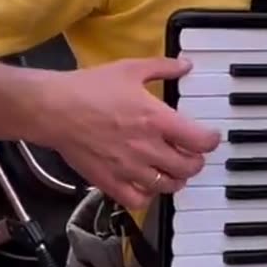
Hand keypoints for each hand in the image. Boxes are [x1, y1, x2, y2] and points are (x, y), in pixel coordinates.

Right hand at [35, 56, 220, 209]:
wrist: (54, 109)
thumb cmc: (90, 88)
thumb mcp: (131, 69)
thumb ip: (163, 68)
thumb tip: (186, 65)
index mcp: (157, 120)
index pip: (200, 141)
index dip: (211, 141)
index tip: (210, 138)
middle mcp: (147, 148)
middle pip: (188, 167)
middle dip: (196, 161)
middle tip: (193, 155)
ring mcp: (129, 169)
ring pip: (168, 186)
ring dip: (176, 178)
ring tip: (173, 170)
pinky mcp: (109, 182)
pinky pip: (138, 200)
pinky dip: (148, 195)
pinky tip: (146, 184)